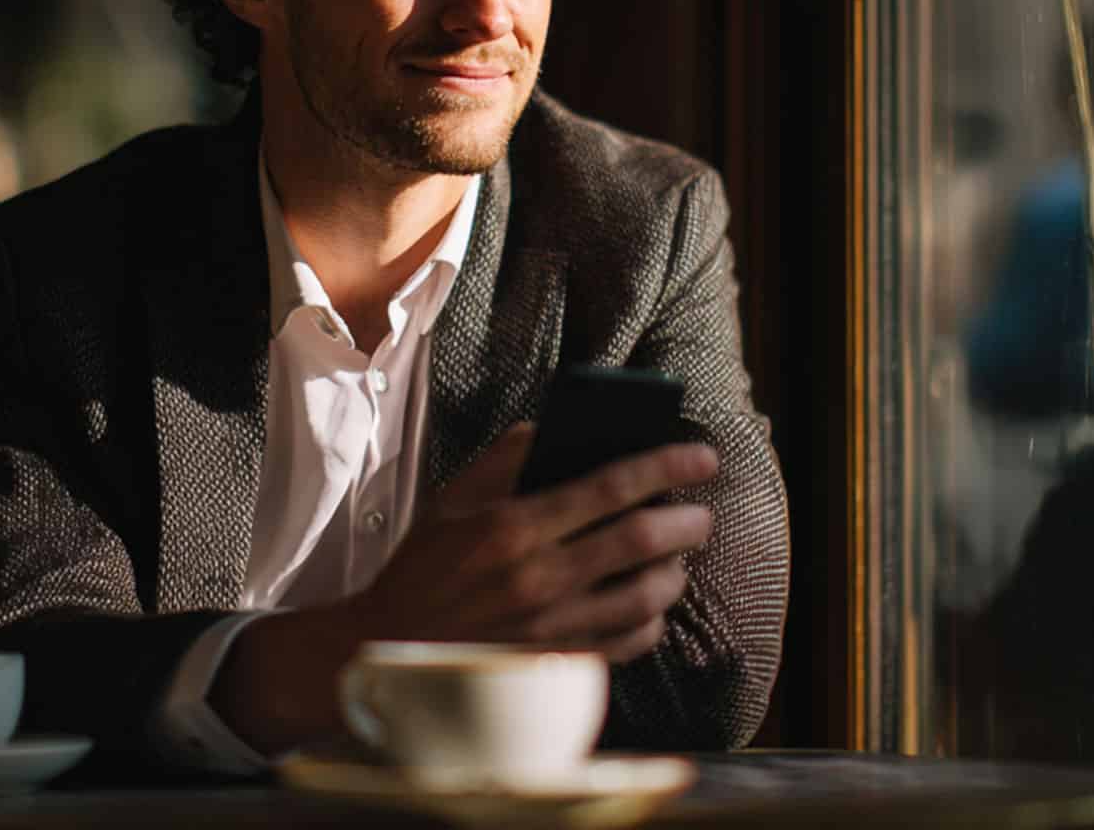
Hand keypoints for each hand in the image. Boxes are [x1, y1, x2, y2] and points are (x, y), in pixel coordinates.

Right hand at [344, 422, 718, 661]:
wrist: (391, 651)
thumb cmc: (422, 570)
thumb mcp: (451, 501)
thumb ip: (504, 459)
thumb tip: (552, 428)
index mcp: (514, 527)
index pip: (610, 487)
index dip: (665, 467)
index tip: (702, 457)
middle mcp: (539, 578)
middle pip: (642, 542)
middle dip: (688, 521)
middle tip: (702, 513)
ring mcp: (553, 627)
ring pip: (647, 597)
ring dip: (676, 572)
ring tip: (678, 557)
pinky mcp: (557, 664)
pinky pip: (630, 643)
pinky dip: (652, 621)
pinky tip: (650, 604)